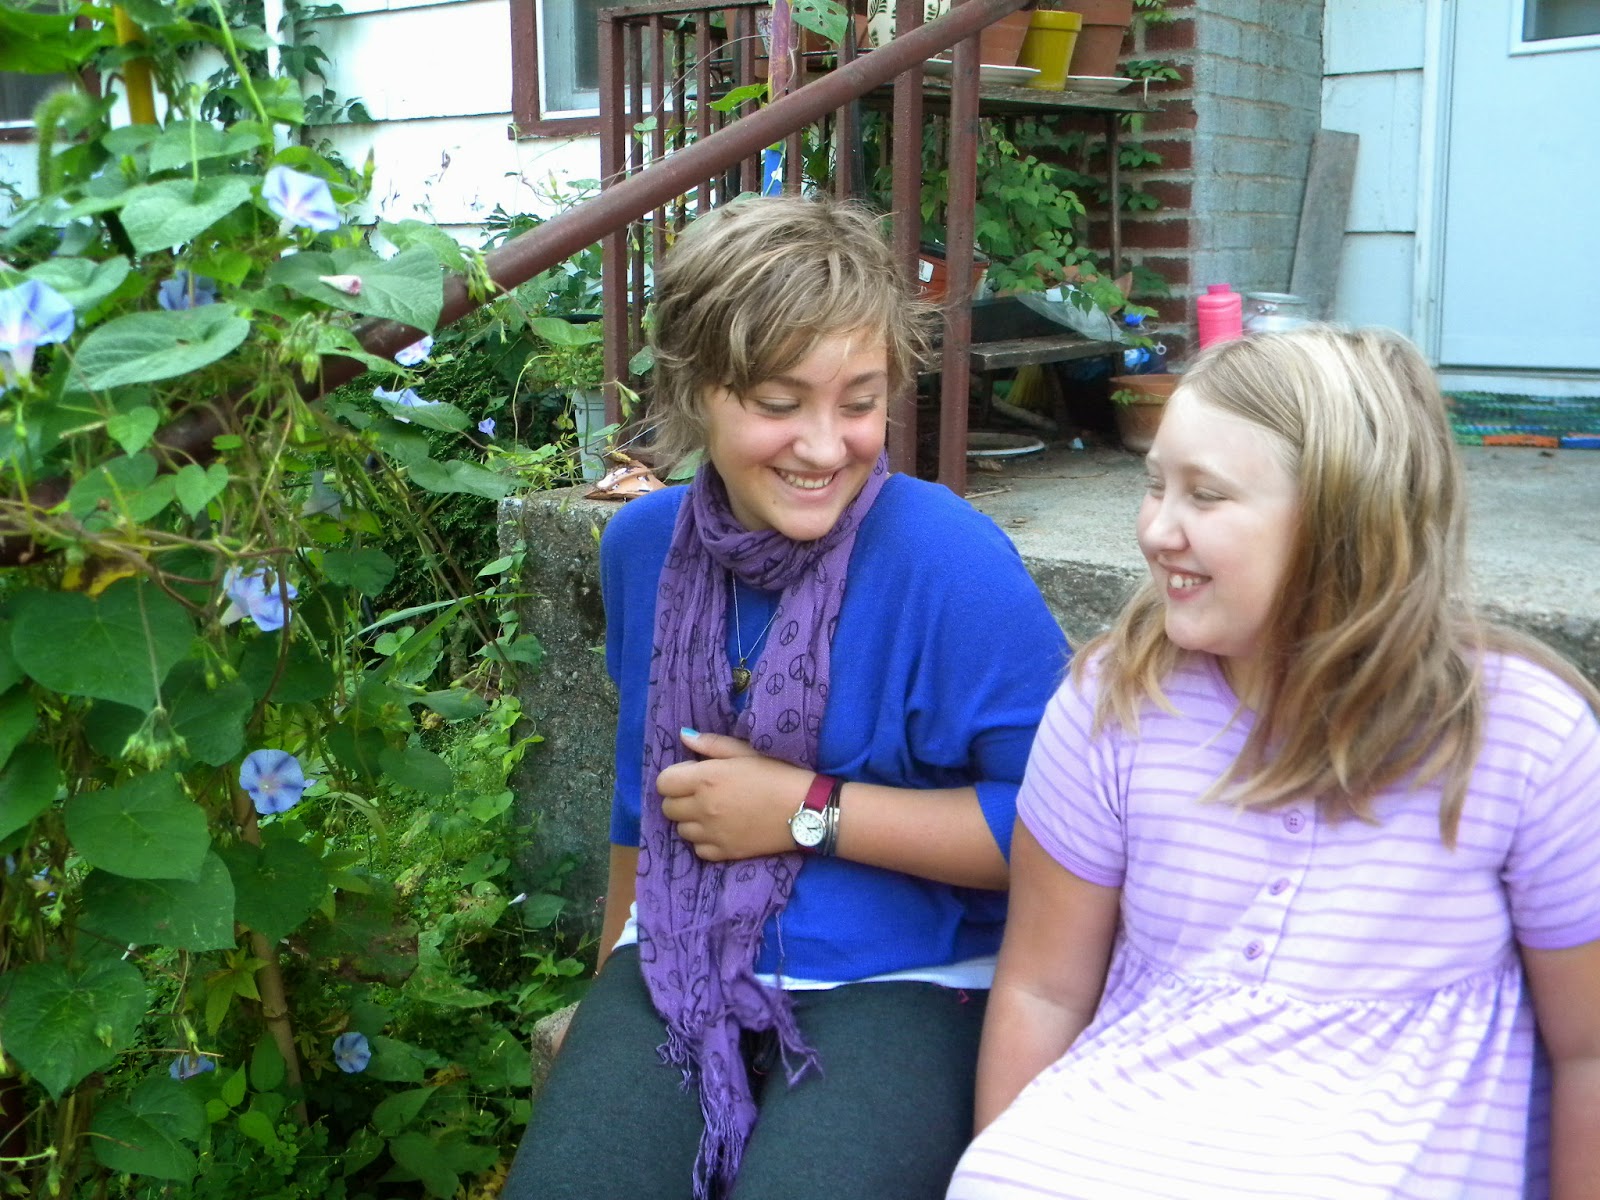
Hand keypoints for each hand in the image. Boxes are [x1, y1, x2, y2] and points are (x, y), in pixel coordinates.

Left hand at [655, 730, 810, 861]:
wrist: (806, 810)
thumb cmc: (777, 773)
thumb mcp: (745, 751)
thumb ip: (711, 744)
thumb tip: (683, 736)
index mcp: (705, 779)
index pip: (663, 783)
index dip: (674, 777)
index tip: (691, 775)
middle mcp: (703, 808)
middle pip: (667, 808)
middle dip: (679, 798)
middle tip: (702, 793)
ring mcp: (712, 834)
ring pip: (680, 830)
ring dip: (690, 820)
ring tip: (713, 812)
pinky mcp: (724, 853)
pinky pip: (698, 849)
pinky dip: (704, 840)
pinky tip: (721, 830)